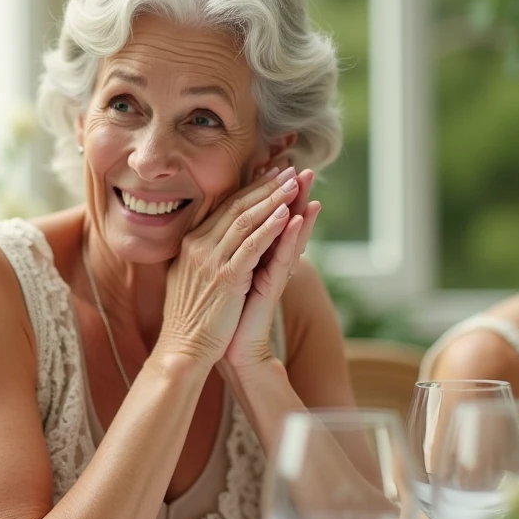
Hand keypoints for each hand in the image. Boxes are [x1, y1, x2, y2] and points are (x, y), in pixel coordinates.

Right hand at [156, 166, 300, 369]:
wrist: (183, 348)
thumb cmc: (189, 319)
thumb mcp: (188, 278)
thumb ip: (199, 256)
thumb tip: (207, 242)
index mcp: (190, 243)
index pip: (223, 207)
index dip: (249, 188)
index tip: (269, 173)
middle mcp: (198, 245)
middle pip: (236, 206)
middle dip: (265, 186)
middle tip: (288, 169)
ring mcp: (211, 260)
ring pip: (245, 220)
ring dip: (272, 199)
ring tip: (294, 183)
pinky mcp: (226, 277)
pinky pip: (251, 246)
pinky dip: (270, 229)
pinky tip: (286, 215)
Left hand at [224, 168, 319, 369]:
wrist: (221, 352)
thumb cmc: (217, 318)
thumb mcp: (217, 278)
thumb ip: (223, 256)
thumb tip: (210, 233)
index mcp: (248, 255)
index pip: (261, 218)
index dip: (266, 193)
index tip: (269, 166)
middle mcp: (262, 262)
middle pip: (280, 221)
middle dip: (289, 194)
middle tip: (300, 166)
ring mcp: (268, 274)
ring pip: (287, 235)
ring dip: (298, 207)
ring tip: (307, 183)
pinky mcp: (269, 289)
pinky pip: (282, 258)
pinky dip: (289, 238)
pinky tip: (297, 218)